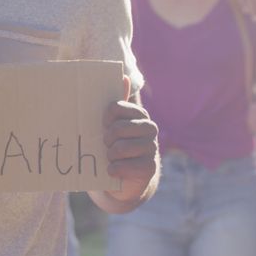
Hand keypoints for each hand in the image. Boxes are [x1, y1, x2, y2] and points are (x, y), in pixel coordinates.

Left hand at [102, 87, 158, 203]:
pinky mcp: (150, 168)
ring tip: (110, 158)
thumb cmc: (116, 145)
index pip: (116, 107)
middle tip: (107, 145)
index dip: (105, 117)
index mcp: (140, 114)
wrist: (125, 178)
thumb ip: (117, 103)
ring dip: (110, 156)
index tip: (103, 125)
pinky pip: (125, 166)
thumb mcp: (113, 125)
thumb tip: (124, 77)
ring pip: (121, 148)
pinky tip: (113, 170)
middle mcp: (150, 128)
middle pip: (118, 128)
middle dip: (107, 139)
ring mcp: (152, 148)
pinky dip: (114, 170)